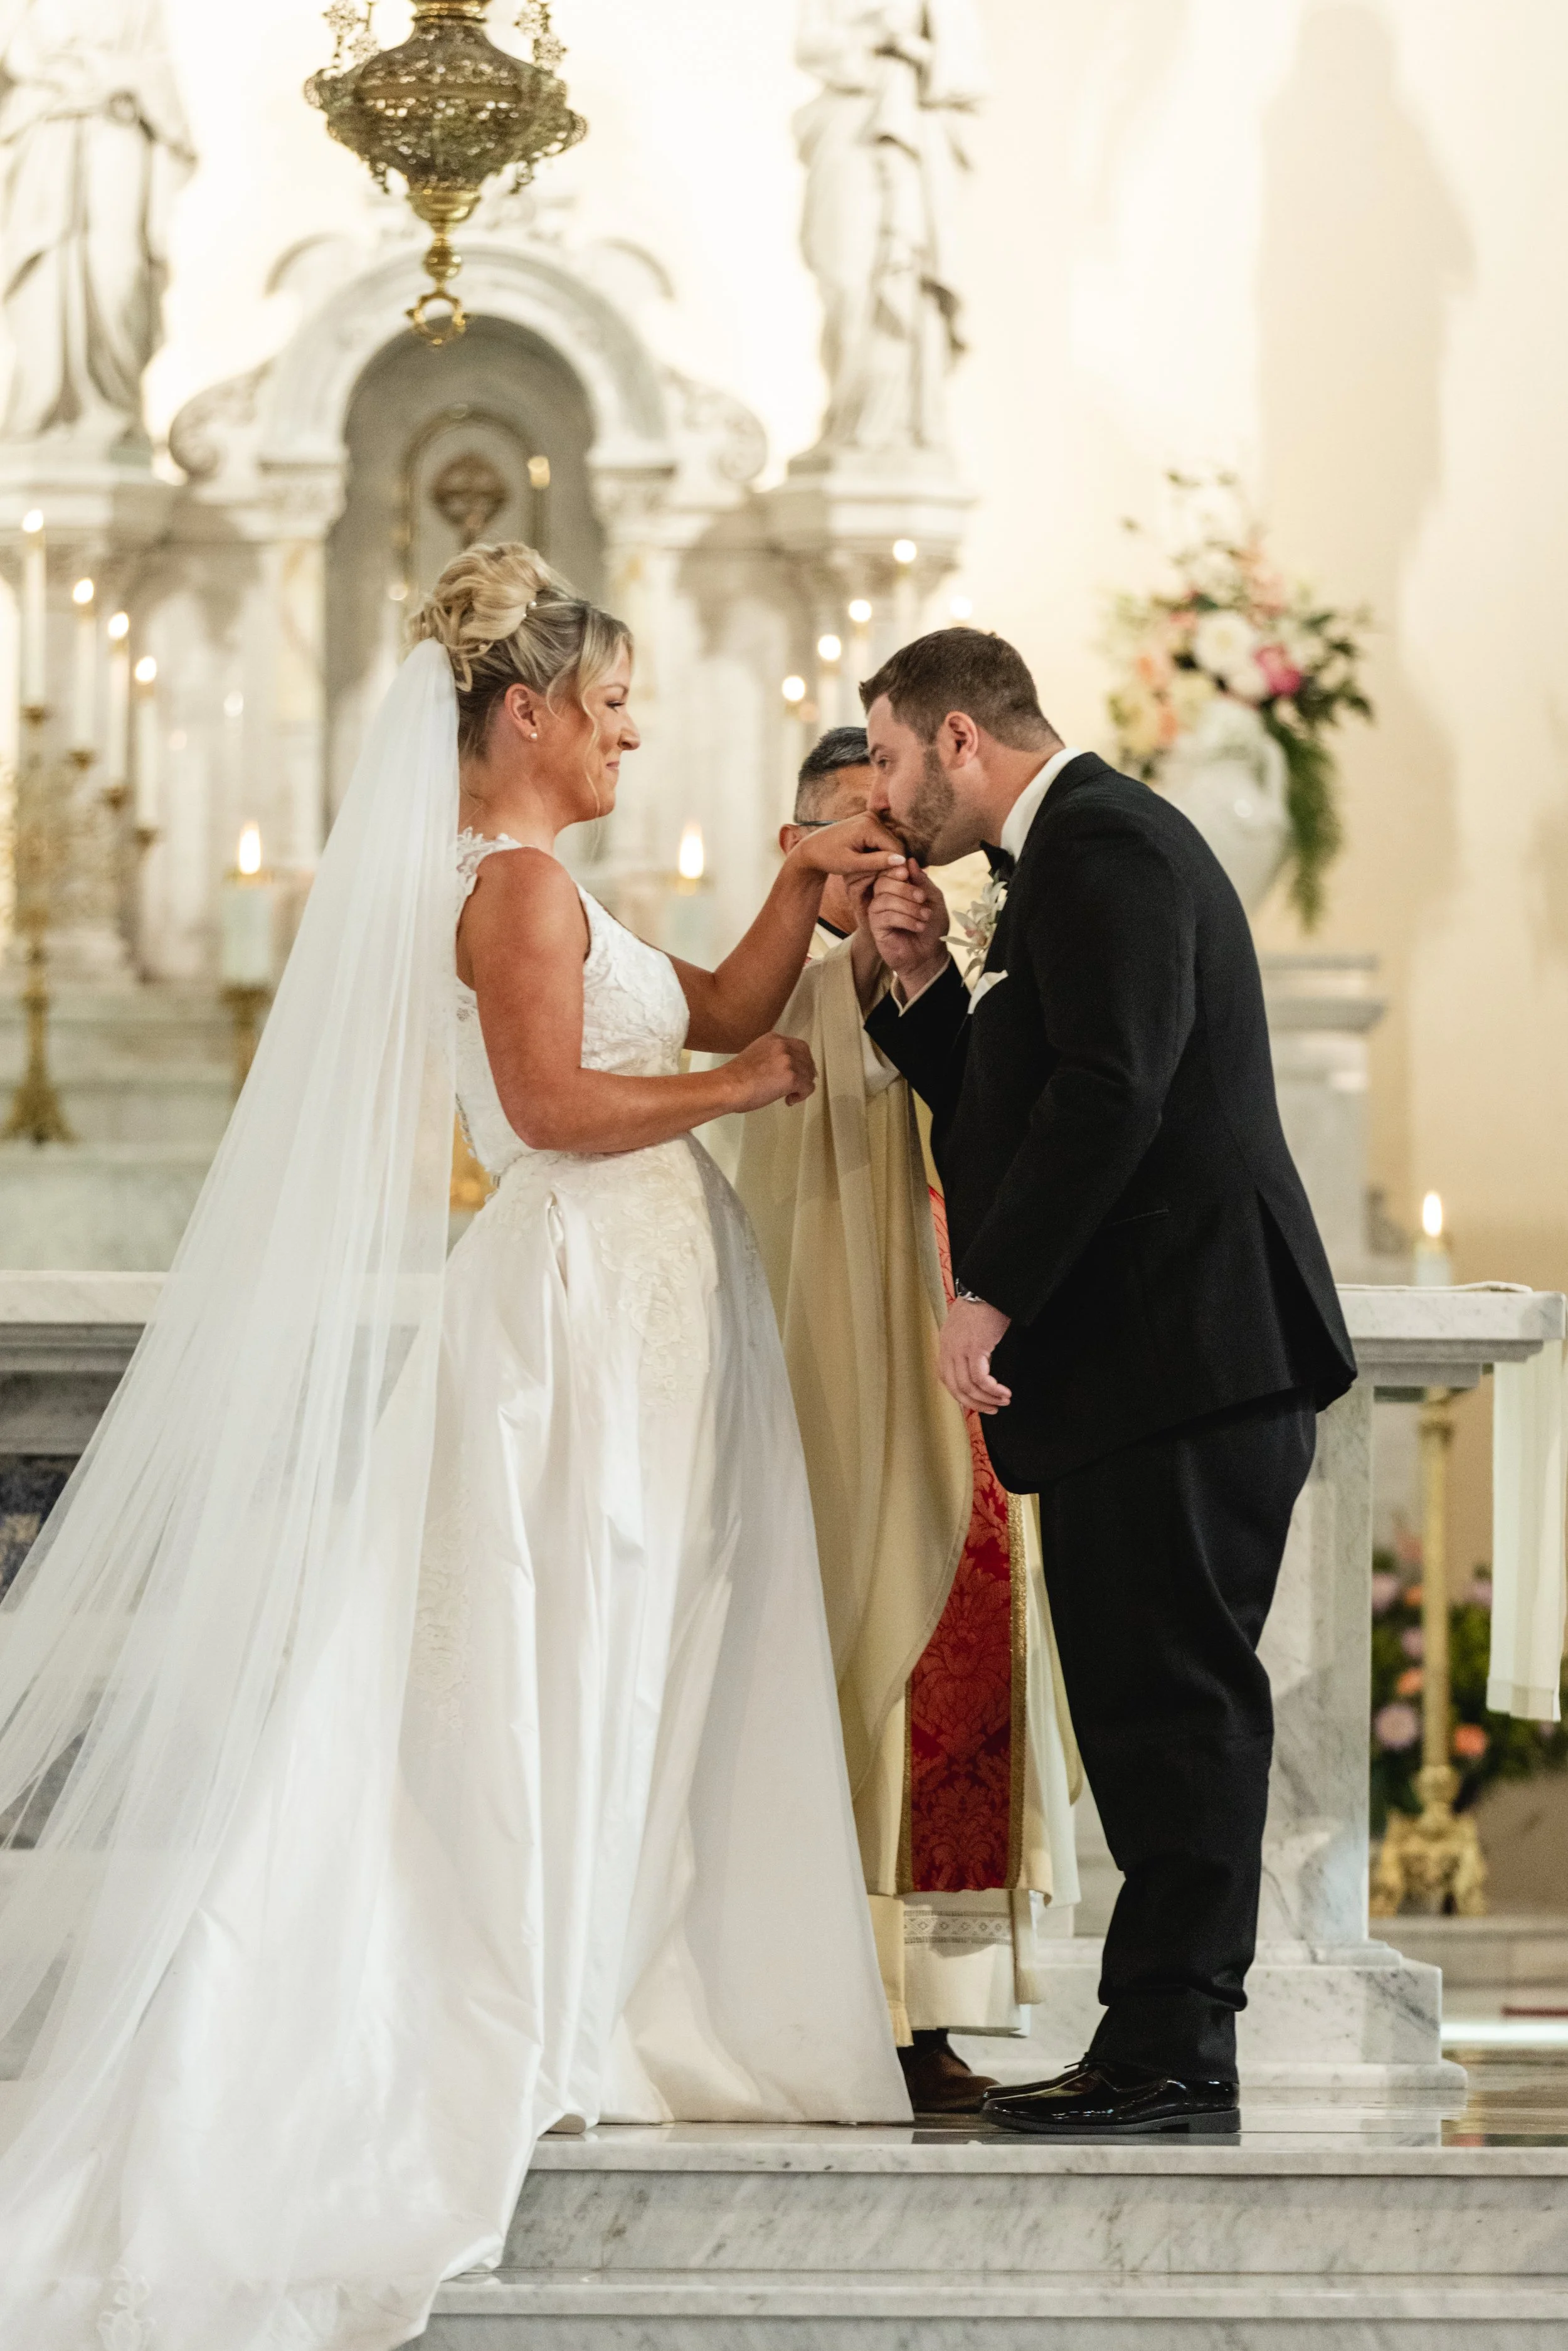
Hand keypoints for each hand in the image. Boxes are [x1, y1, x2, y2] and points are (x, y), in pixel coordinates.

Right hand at [723, 1031, 816, 1111]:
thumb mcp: (755, 1055)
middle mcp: (783, 1046)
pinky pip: (808, 1087)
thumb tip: (782, 1069)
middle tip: (799, 1085)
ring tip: (788, 1095)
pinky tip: (788, 1099)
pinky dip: (801, 1096)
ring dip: (801, 1087)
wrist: (728, 1086)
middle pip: (808, 1059)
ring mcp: (788, 1061)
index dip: (803, 1061)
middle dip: (806, 1074)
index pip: (800, 1046)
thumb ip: (771, 1056)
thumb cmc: (734, 1078)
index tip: (800, 1071)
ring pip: (809, 1074)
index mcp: (773, 1039)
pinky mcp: (792, 1077)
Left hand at [790, 812, 907, 885]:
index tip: (893, 882)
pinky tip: (872, 864)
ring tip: (876, 873)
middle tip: (884, 880)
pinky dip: (881, 852)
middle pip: (894, 844)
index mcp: (868, 825)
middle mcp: (872, 817)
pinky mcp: (869, 822)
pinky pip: (883, 839)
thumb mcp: (851, 864)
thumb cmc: (828, 858)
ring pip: (890, 842)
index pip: (895, 848)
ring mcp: (871, 817)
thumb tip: (901, 860)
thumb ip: (876, 862)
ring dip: (887, 858)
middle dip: (893, 862)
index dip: (897, 866)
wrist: (812, 848)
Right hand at [868, 866, 949, 997]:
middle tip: (922, 899)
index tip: (908, 875)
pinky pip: (885, 916)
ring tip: (924, 917)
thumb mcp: (933, 899)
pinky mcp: (876, 928)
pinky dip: (905, 920)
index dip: (896, 870)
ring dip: (909, 907)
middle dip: (905, 889)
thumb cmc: (932, 926)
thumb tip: (910, 861)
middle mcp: (884, 898)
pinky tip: (918, 927)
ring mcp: (878, 913)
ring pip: (885, 899)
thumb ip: (922, 881)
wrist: (930, 955)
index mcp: (897, 888)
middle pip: (883, 883)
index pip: (888, 871)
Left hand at [938, 1295, 1012, 1415]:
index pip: (945, 1378)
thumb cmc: (982, 1305)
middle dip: (975, 1404)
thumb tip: (978, 1362)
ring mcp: (959, 1349)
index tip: (975, 1402)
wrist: (988, 1288)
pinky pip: (981, 1379)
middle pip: (956, 1388)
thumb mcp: (966, 1327)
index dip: (960, 1395)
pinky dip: (993, 1390)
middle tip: (991, 1409)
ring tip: (1002, 1401)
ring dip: (987, 1398)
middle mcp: (948, 1349)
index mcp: (945, 1344)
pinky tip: (1003, 1392)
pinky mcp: (975, 1348)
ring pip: (969, 1387)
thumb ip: (965, 1344)